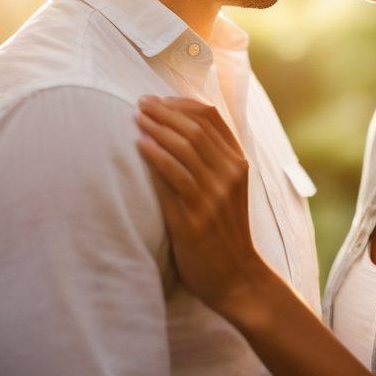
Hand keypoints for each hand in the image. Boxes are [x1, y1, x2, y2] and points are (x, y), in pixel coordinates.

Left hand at [134, 96, 270, 321]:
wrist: (238, 276)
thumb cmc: (226, 231)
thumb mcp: (229, 189)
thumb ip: (213, 161)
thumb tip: (180, 130)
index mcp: (239, 163)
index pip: (212, 118)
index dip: (182, 104)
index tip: (159, 99)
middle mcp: (230, 173)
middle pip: (195, 127)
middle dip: (164, 111)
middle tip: (140, 103)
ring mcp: (215, 193)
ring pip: (184, 146)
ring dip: (156, 127)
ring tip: (136, 118)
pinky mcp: (196, 214)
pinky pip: (174, 175)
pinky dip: (155, 155)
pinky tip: (139, 144)